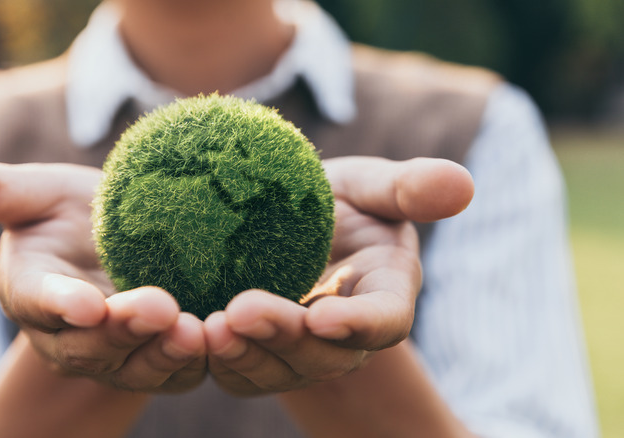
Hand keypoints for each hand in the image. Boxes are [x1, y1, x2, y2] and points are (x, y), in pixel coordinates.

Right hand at [0, 154, 206, 392]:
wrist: (127, 242)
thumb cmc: (72, 215)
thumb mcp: (34, 194)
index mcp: (33, 290)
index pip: (39, 301)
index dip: (59, 303)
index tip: (83, 302)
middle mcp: (70, 333)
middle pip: (93, 342)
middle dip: (122, 329)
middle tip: (156, 306)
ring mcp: (117, 353)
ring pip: (138, 364)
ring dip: (164, 351)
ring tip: (193, 330)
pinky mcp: (160, 360)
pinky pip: (178, 369)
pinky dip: (198, 359)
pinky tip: (223, 337)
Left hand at [204, 156, 473, 395]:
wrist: (281, 226)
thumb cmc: (332, 201)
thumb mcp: (367, 186)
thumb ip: (406, 188)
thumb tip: (463, 184)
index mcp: (383, 294)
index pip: (384, 320)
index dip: (361, 324)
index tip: (327, 317)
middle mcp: (344, 335)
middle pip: (323, 353)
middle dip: (287, 337)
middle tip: (243, 310)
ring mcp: (299, 352)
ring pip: (277, 369)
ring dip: (245, 354)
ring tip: (210, 328)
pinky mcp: (257, 357)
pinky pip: (238, 369)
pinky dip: (216, 358)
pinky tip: (187, 335)